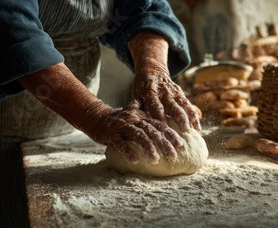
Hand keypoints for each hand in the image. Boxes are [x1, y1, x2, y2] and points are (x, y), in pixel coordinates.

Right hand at [17, 62, 184, 164]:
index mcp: (142, 117)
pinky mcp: (111, 133)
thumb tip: (167, 135)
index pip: (160, 125)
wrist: (96, 118)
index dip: (170, 134)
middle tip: (173, 155)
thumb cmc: (121, 124)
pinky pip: (120, 142)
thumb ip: (149, 126)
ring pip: (138, 135)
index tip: (181, 144)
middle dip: (164, 143)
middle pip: (152, 131)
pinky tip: (135, 160)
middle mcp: (135, 119)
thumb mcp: (136, 122)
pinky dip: (128, 151)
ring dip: (148, 147)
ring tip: (156, 159)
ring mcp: (123, 125)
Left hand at [132, 64, 200, 132]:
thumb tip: (129, 118)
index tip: (164, 128)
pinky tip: (198, 127)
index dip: (160, 117)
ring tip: (194, 130)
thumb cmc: (142, 86)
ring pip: (183, 105)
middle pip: (173, 105)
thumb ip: (135, 105)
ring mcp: (173, 92)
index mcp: (151, 91)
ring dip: (189, 117)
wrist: (153, 69)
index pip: (156, 106)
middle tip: (185, 129)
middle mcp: (164, 91)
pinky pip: (188, 105)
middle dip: (179, 117)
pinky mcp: (180, 93)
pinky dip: (194, 115)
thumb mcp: (136, 93)